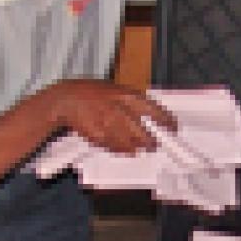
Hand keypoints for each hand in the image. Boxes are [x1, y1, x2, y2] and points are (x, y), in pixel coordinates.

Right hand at [46, 80, 175, 153]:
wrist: (66, 100)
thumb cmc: (91, 93)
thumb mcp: (114, 90)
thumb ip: (131, 102)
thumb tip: (149, 115)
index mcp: (126, 96)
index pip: (154, 110)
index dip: (167, 121)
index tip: (174, 128)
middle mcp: (121, 111)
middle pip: (144, 134)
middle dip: (152, 142)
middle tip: (155, 144)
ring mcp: (110, 126)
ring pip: (132, 144)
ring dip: (138, 148)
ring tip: (142, 148)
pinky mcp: (100, 138)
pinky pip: (117, 148)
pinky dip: (123, 150)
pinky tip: (126, 149)